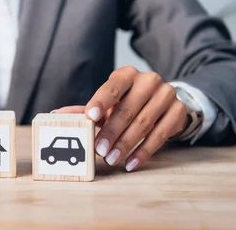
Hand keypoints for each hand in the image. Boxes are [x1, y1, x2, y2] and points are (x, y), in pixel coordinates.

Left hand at [54, 66, 188, 171]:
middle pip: (127, 109)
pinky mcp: (178, 111)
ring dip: (125, 144)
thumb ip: (85, 109)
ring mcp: (166, 94)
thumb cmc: (128, 101)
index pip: (112, 87)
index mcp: (127, 74)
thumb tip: (57, 116)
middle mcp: (148, 80)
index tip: (90, 117)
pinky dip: (144, 151)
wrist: (163, 101)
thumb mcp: (108, 102)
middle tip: (99, 150)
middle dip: (111, 132)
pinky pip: (160, 135)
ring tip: (111, 159)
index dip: (100, 102)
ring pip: (143, 123)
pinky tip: (131, 163)